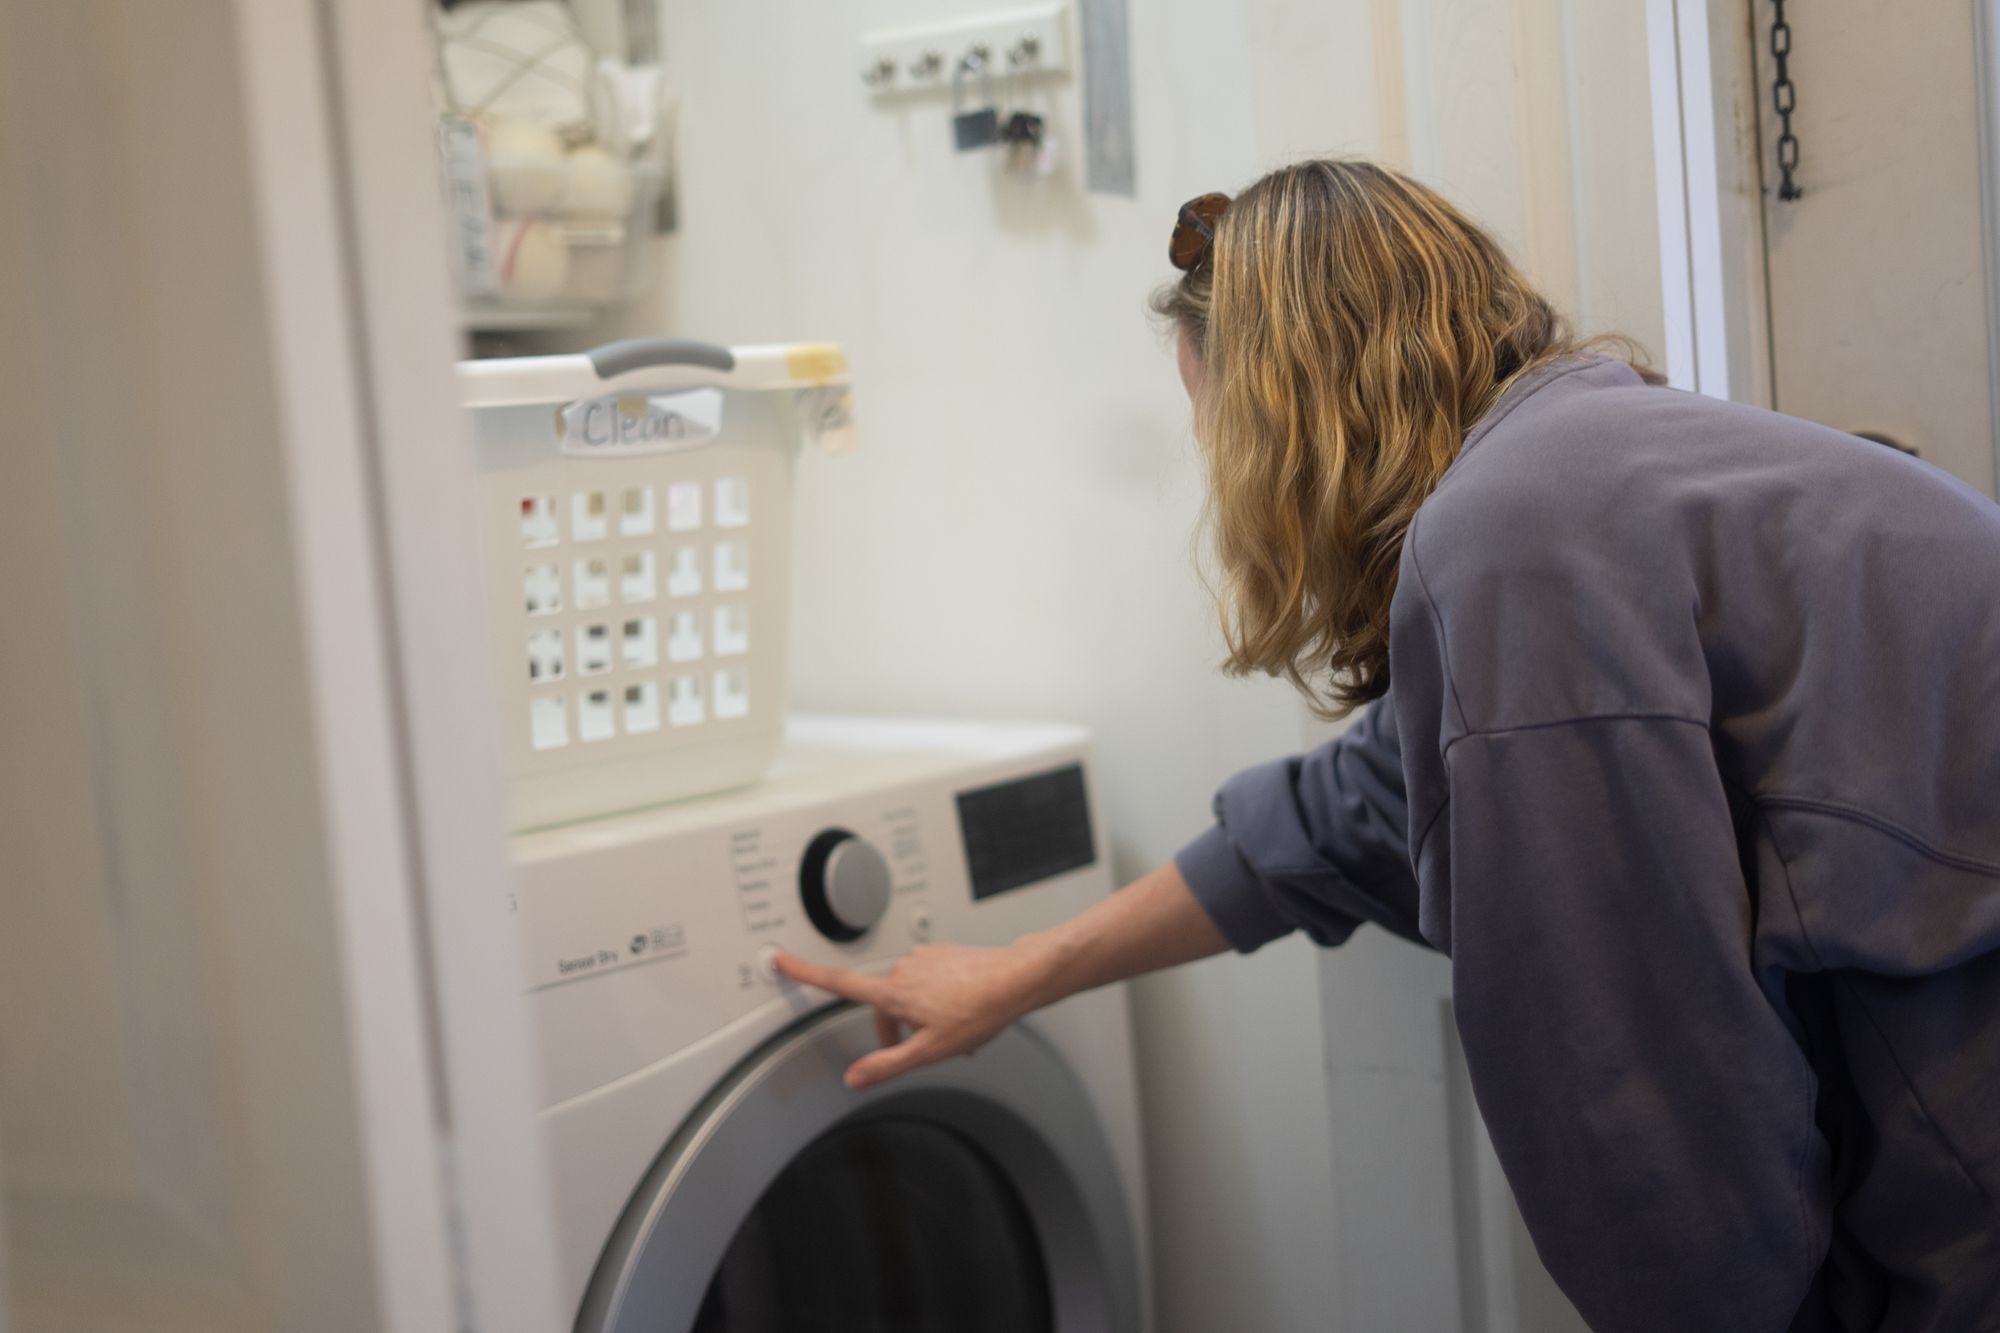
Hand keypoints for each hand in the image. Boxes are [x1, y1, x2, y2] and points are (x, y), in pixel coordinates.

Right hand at [772, 939, 1059, 1089]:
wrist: (1016, 978)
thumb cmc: (978, 1010)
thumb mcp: (930, 1050)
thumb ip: (887, 1064)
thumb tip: (855, 1078)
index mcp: (893, 992)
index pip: (838, 984)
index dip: (805, 973)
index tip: (781, 959)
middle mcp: (903, 969)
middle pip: (881, 1005)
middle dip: (896, 1029)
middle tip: (924, 1048)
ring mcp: (924, 958)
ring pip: (908, 995)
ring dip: (921, 1015)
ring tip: (954, 1031)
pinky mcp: (942, 954)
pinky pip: (928, 981)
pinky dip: (938, 1000)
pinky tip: (963, 1012)